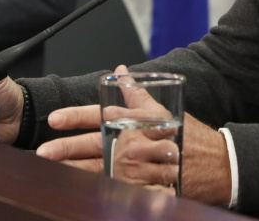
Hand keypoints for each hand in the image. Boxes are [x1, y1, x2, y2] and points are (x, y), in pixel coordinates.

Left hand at [35, 65, 232, 204]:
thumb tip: (120, 70)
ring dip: (74, 169)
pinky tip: (79, 188)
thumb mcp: (162, 109)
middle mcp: (132, 142)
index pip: (100, 115)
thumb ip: (136, 91)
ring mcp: (135, 166)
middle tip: (44, 151)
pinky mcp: (140, 185)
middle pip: (94, 144)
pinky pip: (112, 186)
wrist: (214, 163)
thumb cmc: (186, 135)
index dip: (76, 116)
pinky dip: (95, 187)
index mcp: (135, 120)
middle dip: (67, 148)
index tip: (55, 119)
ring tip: (52, 171)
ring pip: (98, 168)